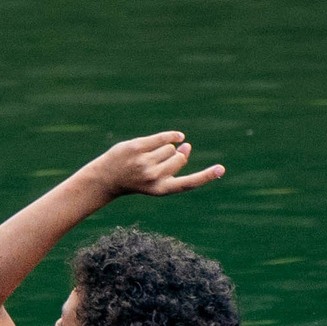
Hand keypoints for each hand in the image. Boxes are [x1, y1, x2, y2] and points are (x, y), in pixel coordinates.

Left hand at [80, 131, 222, 199]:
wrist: (105, 179)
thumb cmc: (135, 181)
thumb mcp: (155, 180)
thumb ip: (173, 167)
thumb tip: (187, 146)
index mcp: (160, 190)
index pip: (187, 184)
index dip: (206, 176)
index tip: (221, 169)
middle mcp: (153, 177)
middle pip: (179, 157)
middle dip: (175, 155)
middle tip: (158, 162)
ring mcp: (144, 162)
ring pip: (169, 147)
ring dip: (165, 149)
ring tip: (148, 158)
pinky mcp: (136, 148)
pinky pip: (162, 137)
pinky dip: (172, 135)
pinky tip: (178, 136)